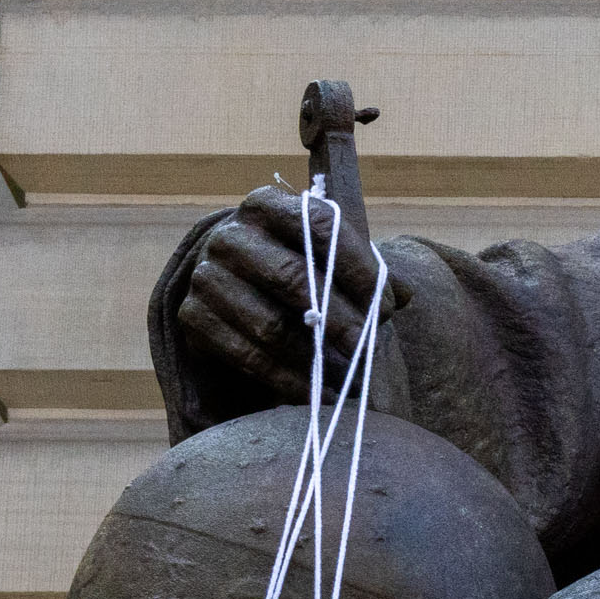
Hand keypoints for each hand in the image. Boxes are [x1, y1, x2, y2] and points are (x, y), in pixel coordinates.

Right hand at [176, 185, 386, 401]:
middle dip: (340, 319)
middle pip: (293, 278)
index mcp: (267, 205)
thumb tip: (407, 295)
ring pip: (269, 323)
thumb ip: (369, 271)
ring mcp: (206, 275)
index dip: (359, 267)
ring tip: (349, 380)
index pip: (321, 224)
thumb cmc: (294, 271)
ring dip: (314, 358)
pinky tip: (315, 394)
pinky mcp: (193, 317)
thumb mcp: (329, 261)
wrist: (232, 293)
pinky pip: (246, 355)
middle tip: (368, 348)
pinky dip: (286, 379)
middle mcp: (230, 235)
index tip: (390, 305)